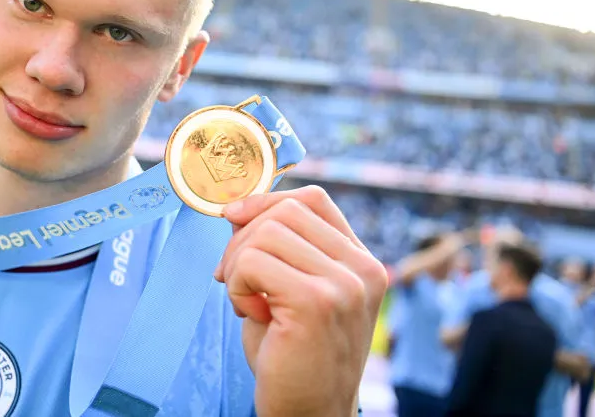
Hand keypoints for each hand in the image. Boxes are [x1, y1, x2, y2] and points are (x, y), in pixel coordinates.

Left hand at [213, 186, 387, 416]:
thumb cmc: (293, 355)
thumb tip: (238, 209)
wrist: (308, 413)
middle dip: (244, 237)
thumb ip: (278, 248)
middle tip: (232, 277)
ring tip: (246, 301)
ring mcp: (344, 285)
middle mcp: (362, 269)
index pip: (313, 200)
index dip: (267, 201)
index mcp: (361, 262)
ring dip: (238, 264)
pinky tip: (250, 313)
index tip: (234, 219)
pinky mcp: (316, 303)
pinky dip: (237, 285)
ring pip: (266, 233)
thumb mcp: (291, 289)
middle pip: (286, 210)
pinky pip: (253, 262)